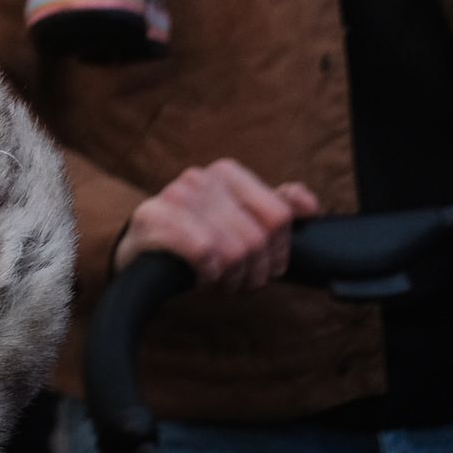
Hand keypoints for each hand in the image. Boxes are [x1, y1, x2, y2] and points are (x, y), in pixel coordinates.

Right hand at [113, 159, 319, 291]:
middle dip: (252, 272)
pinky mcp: (151, 219)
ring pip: (233, 250)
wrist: (143, 251)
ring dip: (229, 279)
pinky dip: (208, 274)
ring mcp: (174, 196)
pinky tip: (199, 274)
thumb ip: (276, 208)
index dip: (278, 252)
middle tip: (237, 280)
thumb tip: (309, 205)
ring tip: (217, 279)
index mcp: (226, 172)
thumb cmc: (198, 238)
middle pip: (257, 239)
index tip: (264, 263)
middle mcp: (200, 177)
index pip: (280, 216)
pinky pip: (204, 253)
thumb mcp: (239, 221)